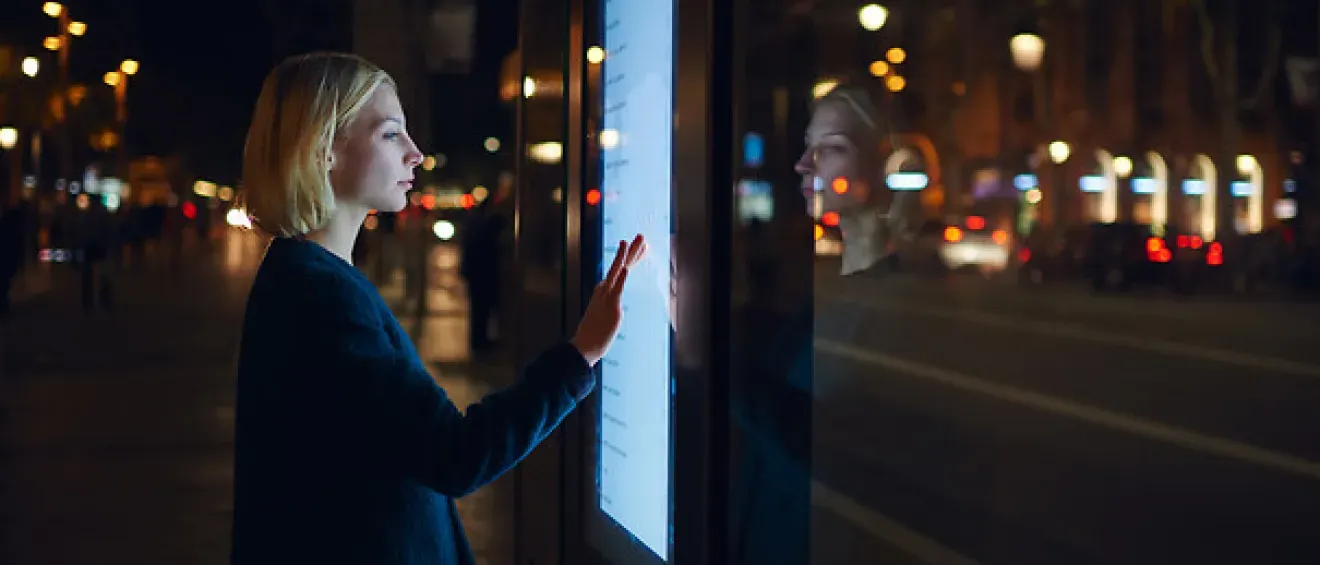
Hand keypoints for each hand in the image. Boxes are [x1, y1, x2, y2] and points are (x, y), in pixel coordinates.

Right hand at [571, 234, 646, 365]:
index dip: (630, 257)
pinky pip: (617, 290)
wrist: (583, 347)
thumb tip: (613, 307)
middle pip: (620, 265)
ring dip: (627, 256)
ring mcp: (607, 297)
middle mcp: (604, 290)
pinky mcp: (611, 307)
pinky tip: (626, 268)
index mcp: (604, 291)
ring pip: (619, 272)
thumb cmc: (593, 334)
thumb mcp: (603, 315)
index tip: (640, 247)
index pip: (620, 270)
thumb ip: (608, 307)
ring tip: (636, 242)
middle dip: (631, 250)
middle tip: (641, 236)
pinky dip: (621, 278)